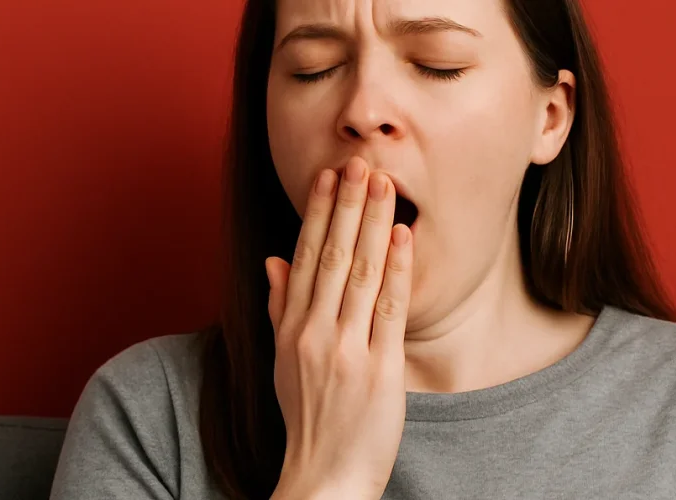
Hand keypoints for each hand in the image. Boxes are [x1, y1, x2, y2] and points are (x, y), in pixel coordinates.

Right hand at [266, 157, 412, 498]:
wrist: (324, 476)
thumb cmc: (309, 420)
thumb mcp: (282, 362)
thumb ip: (280, 308)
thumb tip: (273, 261)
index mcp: (290, 330)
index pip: (303, 258)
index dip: (317, 214)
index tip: (328, 176)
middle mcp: (314, 333)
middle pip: (330, 256)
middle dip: (346, 206)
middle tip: (359, 163)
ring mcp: (346, 349)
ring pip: (358, 273)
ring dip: (372, 223)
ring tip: (382, 182)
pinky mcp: (379, 368)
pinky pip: (388, 309)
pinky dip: (395, 268)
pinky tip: (402, 235)